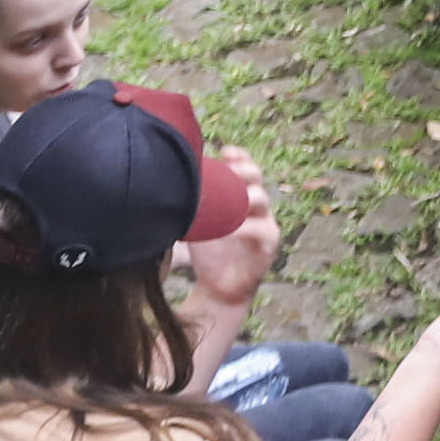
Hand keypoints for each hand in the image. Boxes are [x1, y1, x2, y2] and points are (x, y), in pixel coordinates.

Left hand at [180, 156, 279, 308]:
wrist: (218, 289)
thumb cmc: (208, 253)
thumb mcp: (199, 224)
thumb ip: (194, 204)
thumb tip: (170, 181)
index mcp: (242, 197)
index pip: (246, 168)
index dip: (239, 157)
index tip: (224, 152)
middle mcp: (257, 207)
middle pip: (257, 177)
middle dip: (242, 169)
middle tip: (226, 170)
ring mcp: (266, 224)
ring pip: (261, 199)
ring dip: (241, 196)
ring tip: (224, 199)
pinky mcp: (269, 244)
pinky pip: (261, 229)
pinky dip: (243, 228)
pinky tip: (227, 230)